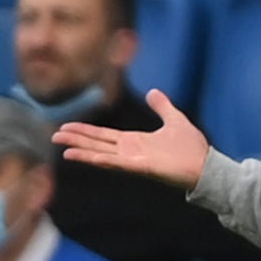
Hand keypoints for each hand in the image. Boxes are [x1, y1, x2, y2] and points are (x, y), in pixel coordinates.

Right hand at [54, 88, 209, 185]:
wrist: (205, 166)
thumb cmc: (192, 149)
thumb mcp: (175, 120)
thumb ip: (162, 107)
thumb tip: (154, 92)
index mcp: (135, 142)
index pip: (104, 135)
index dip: (86, 130)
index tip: (67, 126)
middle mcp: (130, 152)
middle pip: (97, 143)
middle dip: (76, 138)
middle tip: (54, 134)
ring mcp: (134, 161)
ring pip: (101, 154)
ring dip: (82, 150)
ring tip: (62, 147)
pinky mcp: (141, 168)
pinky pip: (117, 163)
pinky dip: (101, 159)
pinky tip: (86, 156)